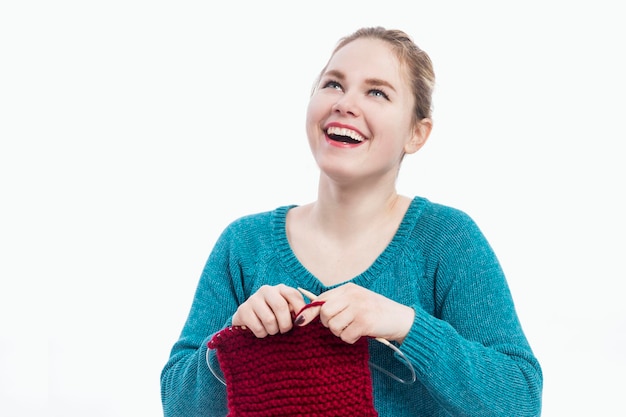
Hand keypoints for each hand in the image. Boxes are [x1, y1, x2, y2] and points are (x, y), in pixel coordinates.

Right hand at [231, 284, 305, 337]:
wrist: (249, 320)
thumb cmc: (275, 316)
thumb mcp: (288, 311)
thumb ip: (299, 311)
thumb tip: (310, 316)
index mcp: (281, 288)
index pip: (293, 295)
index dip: (299, 311)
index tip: (301, 323)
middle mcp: (266, 290)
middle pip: (280, 307)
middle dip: (285, 324)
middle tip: (284, 330)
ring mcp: (253, 299)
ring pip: (269, 320)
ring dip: (273, 331)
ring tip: (272, 330)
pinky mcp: (242, 310)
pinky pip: (258, 328)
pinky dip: (263, 334)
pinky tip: (262, 330)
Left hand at [295, 283, 414, 343]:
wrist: (402, 319)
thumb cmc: (377, 312)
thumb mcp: (357, 300)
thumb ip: (338, 303)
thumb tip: (309, 313)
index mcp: (349, 288)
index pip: (321, 298)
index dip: (310, 312)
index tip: (302, 321)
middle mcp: (353, 295)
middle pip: (324, 312)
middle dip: (327, 323)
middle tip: (340, 325)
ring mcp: (359, 308)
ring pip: (333, 325)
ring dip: (340, 332)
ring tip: (352, 329)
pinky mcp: (365, 322)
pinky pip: (345, 336)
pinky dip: (350, 339)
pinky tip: (360, 334)